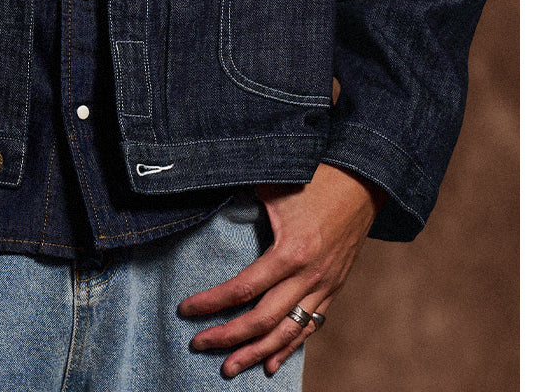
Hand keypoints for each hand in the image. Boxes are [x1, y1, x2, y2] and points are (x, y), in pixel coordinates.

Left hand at [177, 163, 385, 377]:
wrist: (362, 181)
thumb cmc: (314, 179)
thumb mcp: (273, 186)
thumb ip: (243, 202)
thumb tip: (207, 200)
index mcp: (291, 252)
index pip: (243, 289)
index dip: (212, 303)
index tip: (186, 309)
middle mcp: (309, 276)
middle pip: (263, 321)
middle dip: (228, 337)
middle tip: (198, 345)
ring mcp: (324, 286)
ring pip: (287, 333)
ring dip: (256, 353)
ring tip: (229, 368)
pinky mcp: (333, 288)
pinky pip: (309, 327)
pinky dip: (288, 348)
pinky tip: (270, 363)